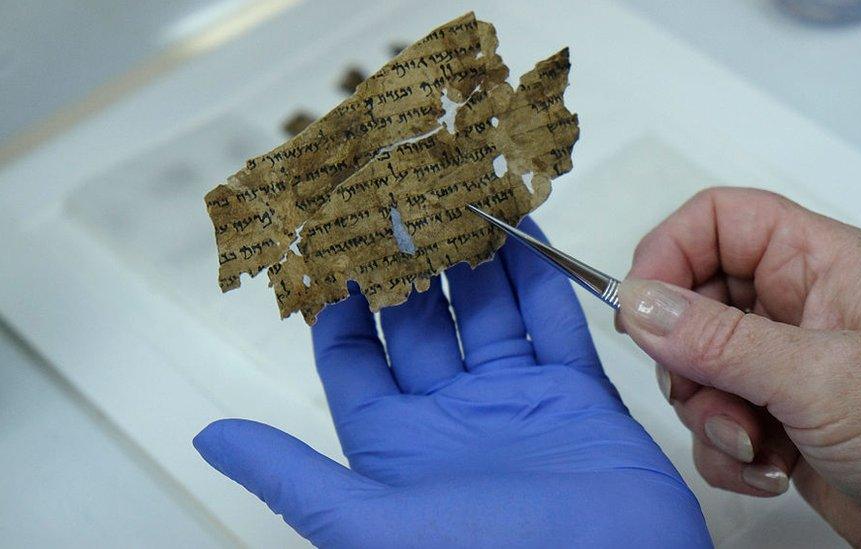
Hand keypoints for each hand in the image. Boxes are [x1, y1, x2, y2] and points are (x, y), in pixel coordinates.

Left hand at [194, 218, 710, 547]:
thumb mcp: (370, 525)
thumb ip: (293, 476)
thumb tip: (209, 438)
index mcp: (394, 445)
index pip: (353, 358)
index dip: (342, 299)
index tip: (336, 238)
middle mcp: (450, 416)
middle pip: (421, 321)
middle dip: (410, 259)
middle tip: (403, 193)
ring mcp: (514, 402)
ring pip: (486, 311)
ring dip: (473, 254)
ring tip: (459, 191)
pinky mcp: (575, 396)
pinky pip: (553, 322)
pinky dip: (541, 274)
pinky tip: (524, 225)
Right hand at [616, 187, 860, 546]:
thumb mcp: (819, 378)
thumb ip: (719, 341)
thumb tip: (639, 303)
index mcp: (816, 263)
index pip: (717, 221)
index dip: (668, 251)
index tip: (638, 305)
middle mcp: (793, 306)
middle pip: (691, 297)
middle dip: (685, 356)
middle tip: (701, 388)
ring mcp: (779, 363)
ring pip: (692, 367)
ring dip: (708, 413)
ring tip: (753, 440)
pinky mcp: (771, 416)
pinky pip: (709, 419)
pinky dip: (724, 451)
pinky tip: (769, 468)